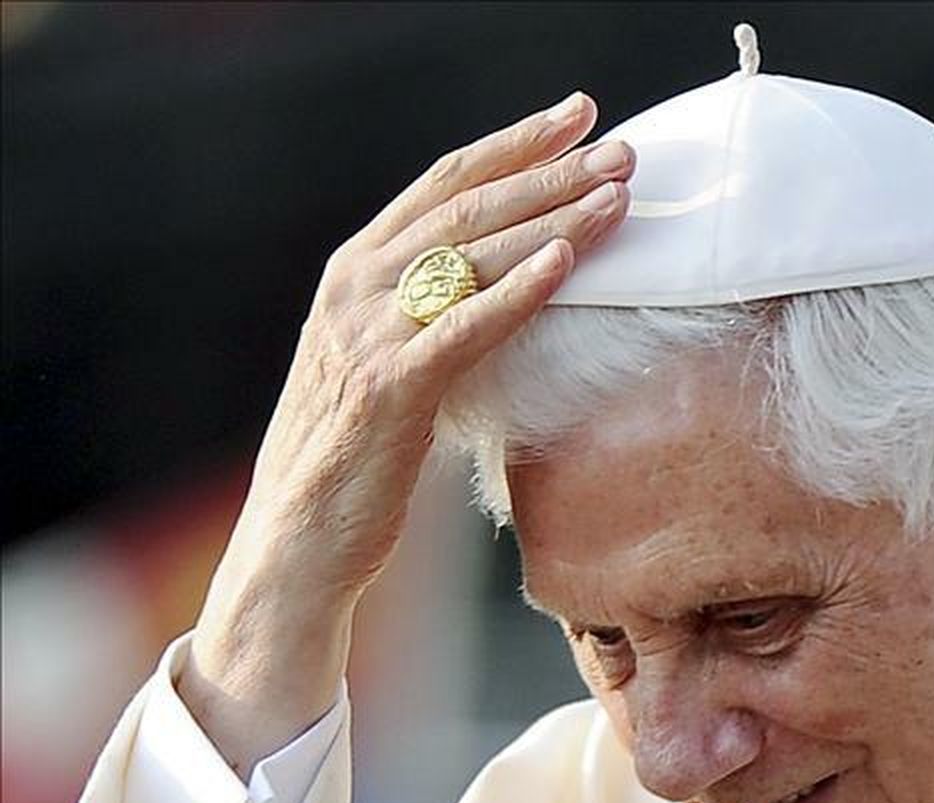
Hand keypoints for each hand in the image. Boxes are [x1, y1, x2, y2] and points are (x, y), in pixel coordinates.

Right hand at [181, 92, 632, 773]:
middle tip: (622, 149)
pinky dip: (516, 292)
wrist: (298, 541)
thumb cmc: (355, 454)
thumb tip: (507, 278)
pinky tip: (564, 263)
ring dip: (551, 218)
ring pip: (471, 256)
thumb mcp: (389, 361)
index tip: (580, 117)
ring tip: (617, 194)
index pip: (445, 184)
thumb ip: (430, 311)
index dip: (514, 144)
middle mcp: (355, 288)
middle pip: (467, 207)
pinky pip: (463, 328)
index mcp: (356, 271)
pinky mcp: (390, 390)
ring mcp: (367, 335)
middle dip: (550, 170)